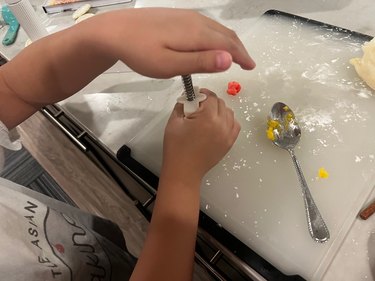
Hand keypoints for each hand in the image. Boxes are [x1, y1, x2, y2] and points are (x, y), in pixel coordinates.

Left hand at [83, 8, 255, 77]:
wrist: (115, 30)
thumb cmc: (141, 52)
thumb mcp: (169, 64)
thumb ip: (199, 62)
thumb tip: (229, 59)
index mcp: (197, 34)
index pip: (228, 44)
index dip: (242, 56)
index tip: (251, 67)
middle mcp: (196, 21)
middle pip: (225, 34)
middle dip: (239, 49)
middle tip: (246, 63)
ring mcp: (187, 17)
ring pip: (216, 29)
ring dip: (229, 42)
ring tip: (233, 56)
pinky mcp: (178, 17)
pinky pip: (206, 26)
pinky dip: (217, 37)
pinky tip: (211, 44)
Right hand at [161, 88, 240, 181]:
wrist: (184, 171)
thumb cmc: (177, 149)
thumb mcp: (174, 122)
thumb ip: (182, 105)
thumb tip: (187, 97)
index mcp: (208, 118)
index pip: (210, 97)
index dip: (202, 93)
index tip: (196, 95)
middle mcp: (221, 125)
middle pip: (220, 103)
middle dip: (209, 102)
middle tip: (198, 106)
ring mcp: (227, 134)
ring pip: (229, 112)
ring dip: (219, 110)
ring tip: (207, 116)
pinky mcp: (229, 142)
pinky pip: (234, 125)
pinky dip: (227, 121)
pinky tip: (217, 123)